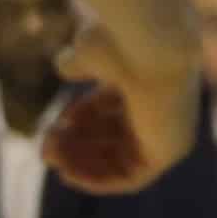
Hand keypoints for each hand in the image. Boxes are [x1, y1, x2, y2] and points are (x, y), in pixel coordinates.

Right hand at [44, 38, 193, 193]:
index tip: (60, 117)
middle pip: (117, 134)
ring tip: (49, 156)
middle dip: (77, 143)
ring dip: (82, 161)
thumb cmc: (122, 39)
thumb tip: (66, 66)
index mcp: (153, 76)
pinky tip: (68, 173)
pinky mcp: (171, 151)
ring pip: (120, 157)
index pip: (117, 106)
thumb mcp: (91, 49)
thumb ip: (80, 62)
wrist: (153, 43)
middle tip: (45, 147)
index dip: (85, 114)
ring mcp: (170, 128)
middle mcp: (166, 104)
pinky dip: (99, 178)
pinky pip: (132, 177)